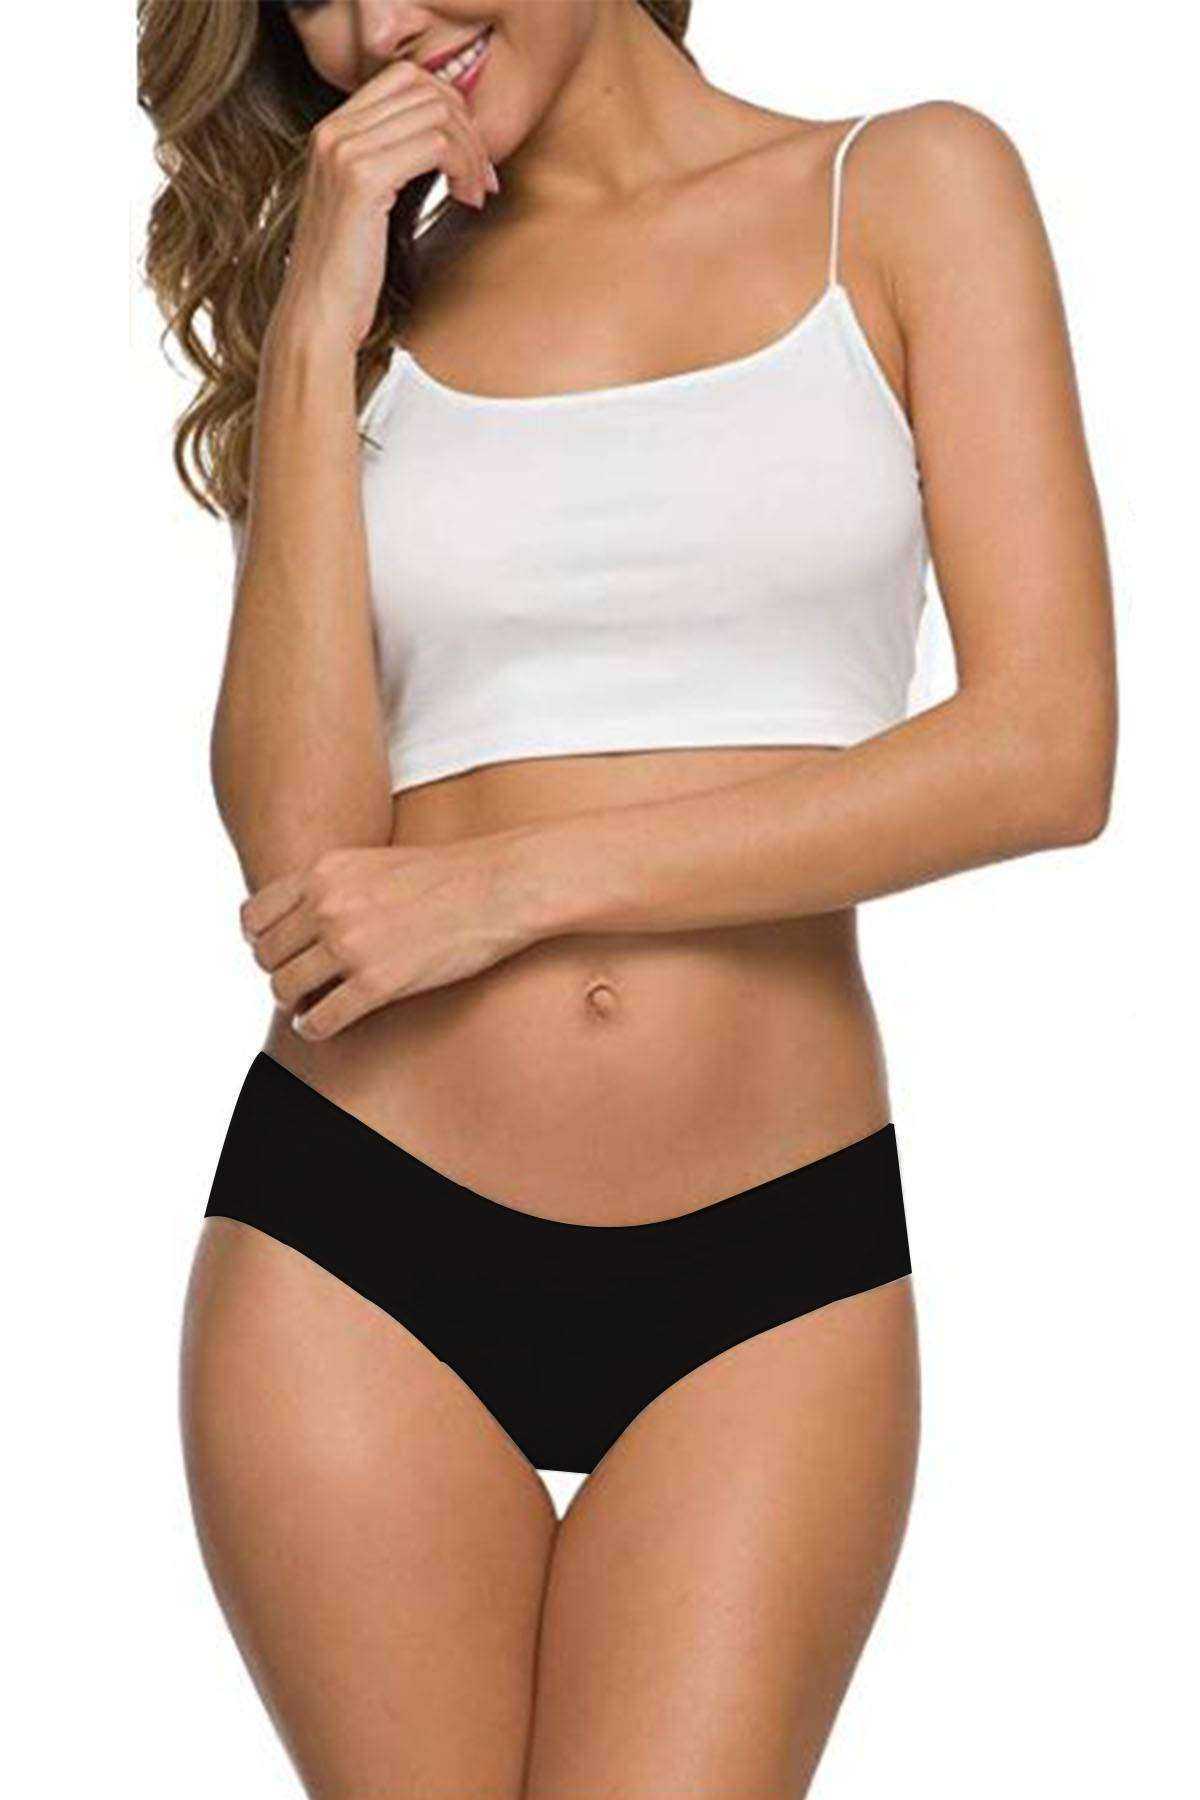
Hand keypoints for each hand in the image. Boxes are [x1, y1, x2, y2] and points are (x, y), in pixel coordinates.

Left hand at [240, 838, 537, 1040]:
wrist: (499, 886)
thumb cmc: (446, 876)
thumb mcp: (373, 862)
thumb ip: (332, 885)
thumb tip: (303, 919)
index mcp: (324, 872)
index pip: (254, 916)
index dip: (260, 941)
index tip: (281, 951)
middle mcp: (328, 906)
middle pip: (266, 956)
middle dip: (279, 971)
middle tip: (301, 980)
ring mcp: (351, 946)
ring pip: (283, 989)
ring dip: (294, 1002)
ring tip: (311, 1003)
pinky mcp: (378, 983)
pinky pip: (320, 1020)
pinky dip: (313, 1028)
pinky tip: (323, 1026)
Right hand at [272, 59, 496, 354]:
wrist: (318, 317)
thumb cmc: (350, 274)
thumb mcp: (371, 204)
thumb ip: (395, 162)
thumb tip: (446, 137)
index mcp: (332, 131)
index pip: (405, 78)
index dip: (450, 107)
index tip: (469, 153)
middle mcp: (333, 130)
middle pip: (425, 89)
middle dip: (467, 128)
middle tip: (483, 176)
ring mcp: (343, 150)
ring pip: (437, 115)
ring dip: (472, 152)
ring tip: (477, 193)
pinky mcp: (362, 178)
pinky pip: (436, 145)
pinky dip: (463, 168)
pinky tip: (466, 200)